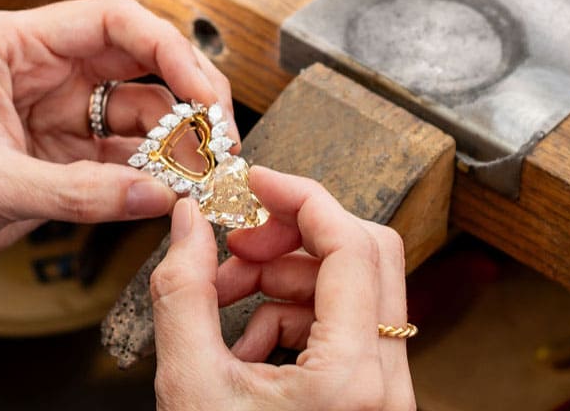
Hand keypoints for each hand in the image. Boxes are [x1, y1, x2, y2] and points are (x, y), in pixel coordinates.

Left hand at [0, 0, 237, 287]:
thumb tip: (157, 196)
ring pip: (138, 118)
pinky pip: (123, 161)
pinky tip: (170, 191)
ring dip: (173, 145)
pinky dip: (150, 177)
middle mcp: (46, 75)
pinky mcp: (65, 159)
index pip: (114, 24)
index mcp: (17, 46)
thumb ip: (77, 193)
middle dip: (186, 99)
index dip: (169, 52)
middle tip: (219, 136)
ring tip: (202, 172)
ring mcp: (60, 118)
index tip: (204, 93)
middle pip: (140, 68)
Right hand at [150, 167, 414, 409]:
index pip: (352, 245)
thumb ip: (183, 291)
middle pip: (362, 257)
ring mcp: (383, 391)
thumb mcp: (188, 384)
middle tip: (235, 242)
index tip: (255, 179)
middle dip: (289, 238)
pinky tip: (242, 345)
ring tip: (222, 302)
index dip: (301, 196)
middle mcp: (386, 384)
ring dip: (280, 280)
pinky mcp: (367, 395)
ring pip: (346, 289)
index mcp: (353, 380)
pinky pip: (336, 325)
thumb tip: (189, 221)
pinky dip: (287, 318)